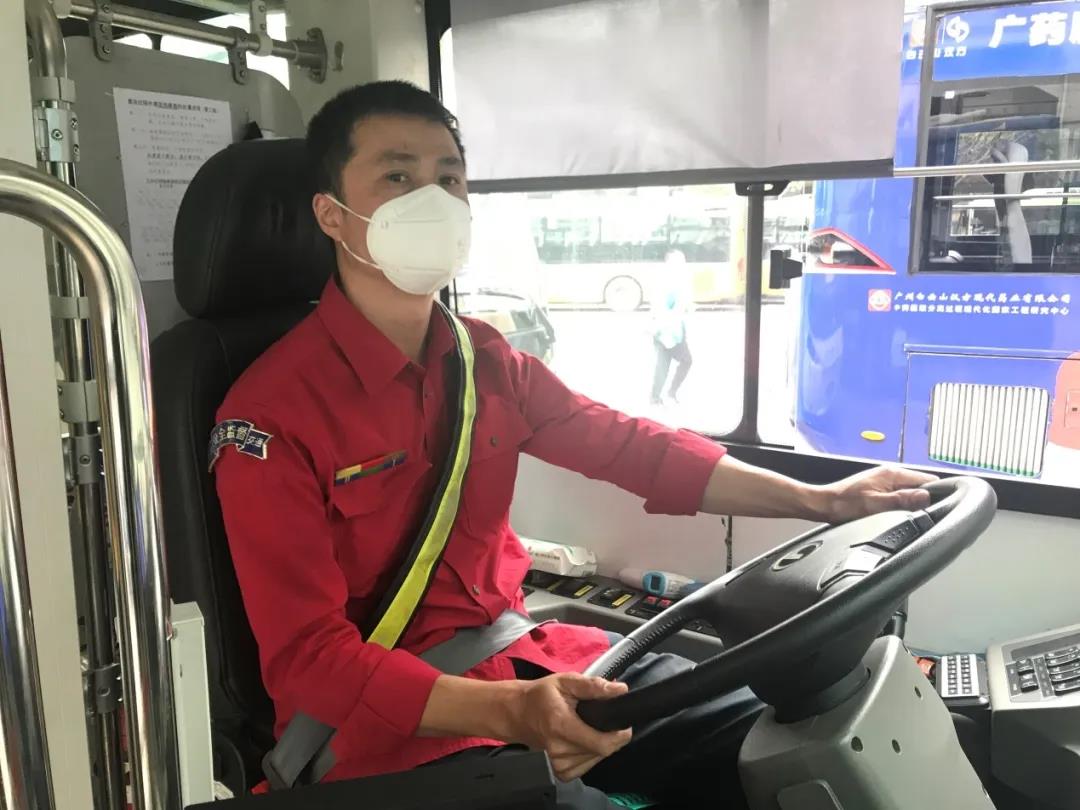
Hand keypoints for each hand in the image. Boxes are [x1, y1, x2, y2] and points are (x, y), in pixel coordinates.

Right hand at [505, 673, 631, 781]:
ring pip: (597, 759)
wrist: (519, 714)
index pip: (602, 743)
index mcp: (561, 725)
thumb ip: (593, 686)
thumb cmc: (541, 696)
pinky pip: (587, 766)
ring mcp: (558, 764)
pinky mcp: (560, 773)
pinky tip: (581, 741)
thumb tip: (620, 690)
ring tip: (587, 728)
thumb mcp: (566, 681)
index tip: (622, 724)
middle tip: (599, 720)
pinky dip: (590, 754)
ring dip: (599, 744)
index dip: (619, 735)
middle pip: (602, 751)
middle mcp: (558, 749)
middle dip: (609, 735)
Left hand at [818, 466, 937, 523]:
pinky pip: (899, 494)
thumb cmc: (844, 505)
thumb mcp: (876, 505)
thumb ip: (902, 500)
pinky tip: (898, 513)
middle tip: (923, 515)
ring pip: (910, 490)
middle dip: (925, 499)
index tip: (938, 508)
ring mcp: (884, 481)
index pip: (928, 480)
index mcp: (892, 474)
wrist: (823, 504)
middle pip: (920, 485)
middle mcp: (890, 474)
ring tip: (909, 515)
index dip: (936, 494)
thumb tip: (926, 497)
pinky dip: (902, 503)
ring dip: (912, 502)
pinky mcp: (878, 489)